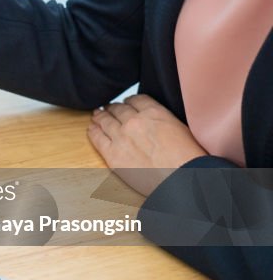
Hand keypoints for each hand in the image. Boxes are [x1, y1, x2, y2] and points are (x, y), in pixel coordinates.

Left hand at [87, 94, 207, 195]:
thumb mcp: (181, 128)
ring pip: (105, 120)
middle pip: (119, 109)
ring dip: (100, 116)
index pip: (137, 99)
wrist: (181, 180)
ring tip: (97, 115)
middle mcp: (134, 121)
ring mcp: (120, 137)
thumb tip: (157, 122)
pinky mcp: (112, 154)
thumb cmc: (188, 159)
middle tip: (109, 108)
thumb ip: (164, 120)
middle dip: (114, 108)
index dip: (130, 101)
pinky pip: (97, 138)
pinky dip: (93, 131)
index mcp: (154, 113)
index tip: (128, 103)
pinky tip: (91, 128)